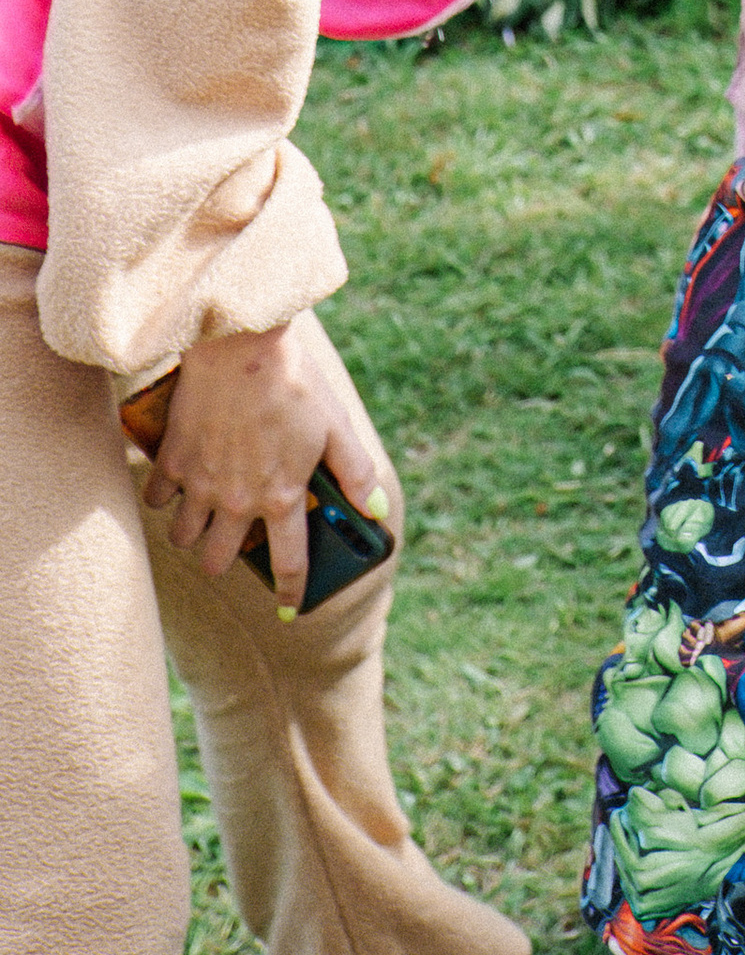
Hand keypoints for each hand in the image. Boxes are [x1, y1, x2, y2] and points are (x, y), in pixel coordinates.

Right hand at [140, 321, 385, 608]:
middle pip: (219, 561)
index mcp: (282, 496)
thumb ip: (355, 472)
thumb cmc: (295, 382)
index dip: (289, 592)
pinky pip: (158, 499)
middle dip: (224, 561)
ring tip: (203, 516)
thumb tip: (377, 510)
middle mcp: (237, 501)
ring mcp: (201, 484)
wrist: (241, 344)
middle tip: (231, 543)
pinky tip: (178, 483)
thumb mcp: (336, 425)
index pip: (287, 563)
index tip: (287, 610)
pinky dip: (165, 497)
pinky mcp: (173, 461)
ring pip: (184, 537)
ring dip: (193, 534)